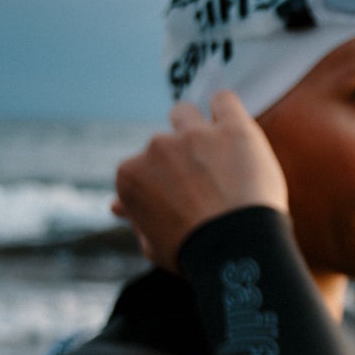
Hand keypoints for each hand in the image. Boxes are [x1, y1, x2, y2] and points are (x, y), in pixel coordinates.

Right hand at [112, 91, 289, 270]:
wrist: (236, 250)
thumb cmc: (193, 254)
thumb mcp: (152, 242)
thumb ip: (136, 217)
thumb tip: (118, 205)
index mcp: (131, 174)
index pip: (142, 167)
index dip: (162, 183)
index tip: (180, 199)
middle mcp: (156, 148)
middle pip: (164, 143)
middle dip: (179, 158)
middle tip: (204, 183)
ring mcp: (194, 135)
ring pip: (185, 114)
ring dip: (195, 127)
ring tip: (218, 154)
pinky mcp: (232, 129)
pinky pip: (224, 101)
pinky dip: (225, 109)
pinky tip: (232, 127)